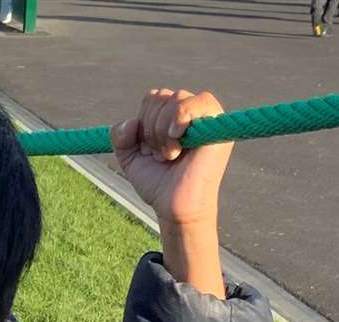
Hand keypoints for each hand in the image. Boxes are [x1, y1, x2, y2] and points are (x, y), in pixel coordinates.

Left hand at [111, 89, 231, 229]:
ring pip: (173, 100)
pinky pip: (197, 102)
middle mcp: (191, 112)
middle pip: (160, 96)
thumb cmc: (159, 183)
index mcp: (172, 116)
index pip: (152, 98)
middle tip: (162, 156)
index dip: (143, 125)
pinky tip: (177, 139)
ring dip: (162, 132)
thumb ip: (120, 136)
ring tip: (171, 155)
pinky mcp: (217, 124)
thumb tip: (132, 122)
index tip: (150, 151)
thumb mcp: (130, 157)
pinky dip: (179, 119)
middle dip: (151, 130)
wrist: (175, 207)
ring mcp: (206, 116)